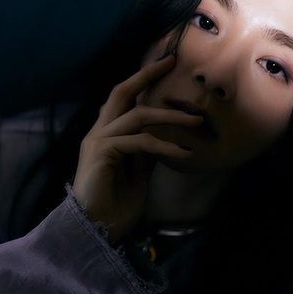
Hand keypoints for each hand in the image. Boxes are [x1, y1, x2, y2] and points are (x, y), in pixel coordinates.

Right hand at [71, 55, 203, 244]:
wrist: (95, 231)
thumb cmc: (115, 207)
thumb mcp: (139, 174)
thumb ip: (146, 152)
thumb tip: (164, 136)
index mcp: (106, 135)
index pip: (124, 100)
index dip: (143, 81)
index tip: (166, 66)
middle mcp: (99, 132)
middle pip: (121, 92)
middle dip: (147, 74)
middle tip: (172, 62)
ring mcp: (98, 141)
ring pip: (138, 116)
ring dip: (171, 117)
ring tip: (196, 122)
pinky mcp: (102, 152)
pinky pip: (140, 142)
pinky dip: (165, 146)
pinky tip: (184, 154)